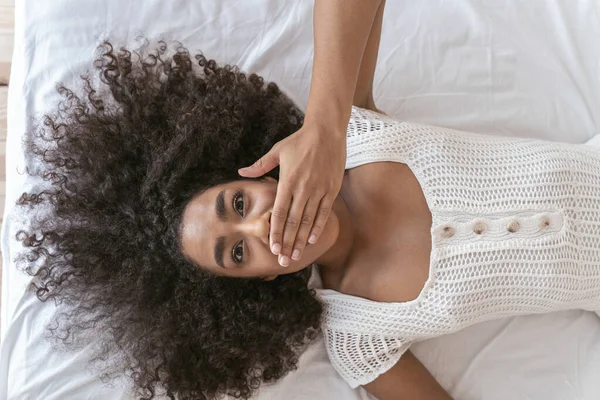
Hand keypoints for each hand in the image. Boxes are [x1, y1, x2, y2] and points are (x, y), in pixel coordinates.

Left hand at [238, 121, 346, 266]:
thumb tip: (241, 173)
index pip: (279, 213)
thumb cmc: (300, 141)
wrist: (327, 131)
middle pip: (293, 222)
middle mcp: (303, 188)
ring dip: (301, 240)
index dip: (276, 232)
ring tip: (296, 256)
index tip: (272, 248)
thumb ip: (260, 166)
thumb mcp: (277, 151)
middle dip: (288, 243)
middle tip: (283, 261)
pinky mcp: (331, 190)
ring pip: (308, 221)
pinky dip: (317, 228)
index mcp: (287, 181)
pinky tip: (311, 240)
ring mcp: (318, 190)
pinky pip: (324, 213)